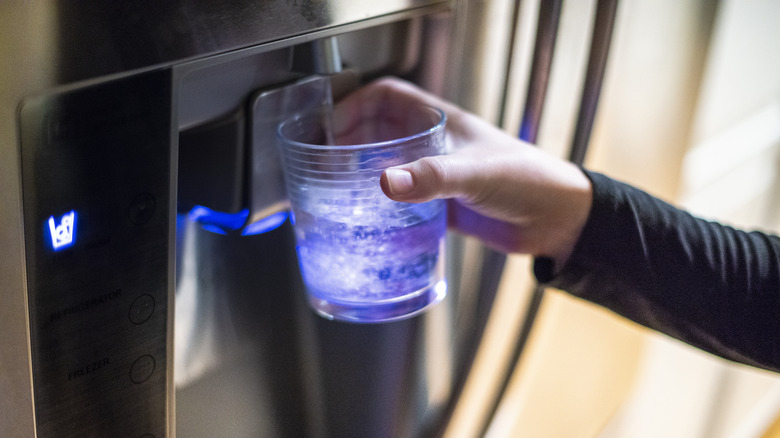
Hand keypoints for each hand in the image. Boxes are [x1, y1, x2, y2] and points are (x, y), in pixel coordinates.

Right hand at [332, 78, 592, 267]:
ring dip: (363, 176)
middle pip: (379, 132)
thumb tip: (385, 183)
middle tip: (324, 165)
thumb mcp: (475, 172)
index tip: (331, 127)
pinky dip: (383, 207)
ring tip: (336, 193)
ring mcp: (436, 175)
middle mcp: (434, 146)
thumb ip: (431, 178)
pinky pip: (402, 200)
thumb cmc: (529, 180)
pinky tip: (369, 222)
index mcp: (440, 122)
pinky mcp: (441, 205)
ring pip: (388, 166)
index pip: (387, 97)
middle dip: (349, 143)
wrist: (557, 220)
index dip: (355, 105)